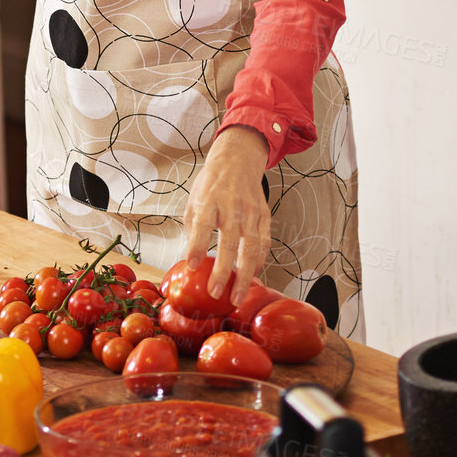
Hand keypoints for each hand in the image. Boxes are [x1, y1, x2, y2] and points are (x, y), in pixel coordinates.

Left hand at [183, 125, 270, 304]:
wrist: (237, 159)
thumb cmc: (212, 183)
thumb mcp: (194, 198)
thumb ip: (193, 227)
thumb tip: (192, 257)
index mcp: (210, 199)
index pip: (202, 225)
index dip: (197, 246)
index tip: (192, 266)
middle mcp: (232, 206)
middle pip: (229, 242)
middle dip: (222, 271)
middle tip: (216, 293)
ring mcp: (251, 211)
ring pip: (251, 248)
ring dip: (244, 275)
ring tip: (237, 297)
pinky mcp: (264, 215)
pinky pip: (264, 243)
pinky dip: (259, 262)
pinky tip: (252, 275)